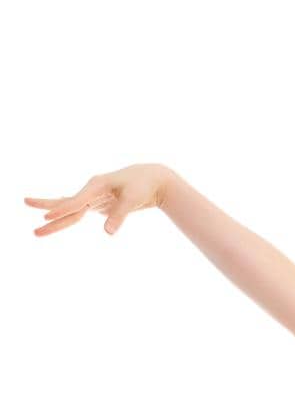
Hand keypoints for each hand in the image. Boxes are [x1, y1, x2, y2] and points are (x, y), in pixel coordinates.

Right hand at [25, 163, 173, 237]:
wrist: (151, 178)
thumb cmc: (142, 186)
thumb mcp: (133, 200)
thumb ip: (119, 216)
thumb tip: (107, 233)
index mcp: (96, 186)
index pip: (75, 202)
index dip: (62, 211)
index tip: (46, 217)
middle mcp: (91, 190)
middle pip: (66, 204)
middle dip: (49, 210)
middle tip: (24, 205)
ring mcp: (93, 197)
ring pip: (70, 208)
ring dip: (55, 216)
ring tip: (38, 224)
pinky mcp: (98, 203)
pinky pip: (78, 210)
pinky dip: (66, 213)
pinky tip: (56, 217)